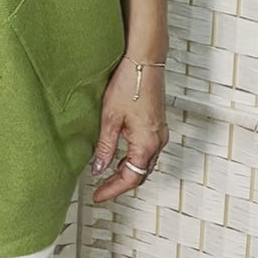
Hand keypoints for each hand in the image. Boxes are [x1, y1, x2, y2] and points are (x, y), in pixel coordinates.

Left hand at [89, 54, 167, 203]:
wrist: (144, 61)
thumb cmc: (130, 83)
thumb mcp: (110, 118)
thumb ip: (105, 147)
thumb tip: (99, 168)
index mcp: (147, 144)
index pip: (130, 179)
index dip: (112, 190)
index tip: (98, 196)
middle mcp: (158, 141)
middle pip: (139, 174)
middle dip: (120, 184)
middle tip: (100, 189)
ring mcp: (160, 133)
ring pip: (144, 164)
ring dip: (126, 172)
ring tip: (106, 175)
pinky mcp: (157, 125)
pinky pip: (147, 151)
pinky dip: (133, 159)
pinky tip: (119, 156)